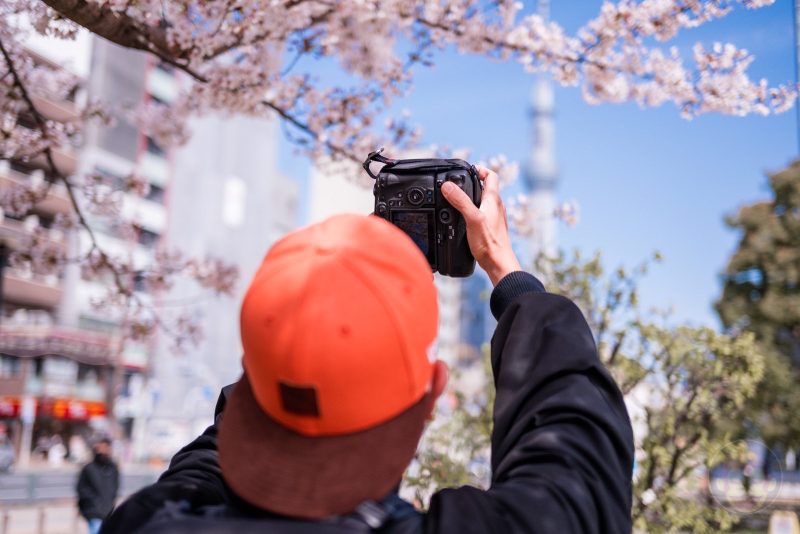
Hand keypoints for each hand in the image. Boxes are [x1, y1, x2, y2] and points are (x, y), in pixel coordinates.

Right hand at [441, 164, 520, 285]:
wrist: (499, 264)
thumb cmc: (490, 243)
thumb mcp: (472, 218)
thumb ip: (460, 201)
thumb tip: (447, 186)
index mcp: (494, 200)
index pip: (491, 176)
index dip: (480, 169)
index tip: (468, 170)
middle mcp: (496, 207)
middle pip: (486, 187)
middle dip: (472, 182)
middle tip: (458, 183)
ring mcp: (494, 218)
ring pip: (483, 201)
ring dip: (472, 196)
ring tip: (457, 198)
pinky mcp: (490, 228)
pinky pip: (482, 213)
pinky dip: (472, 210)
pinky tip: (463, 218)